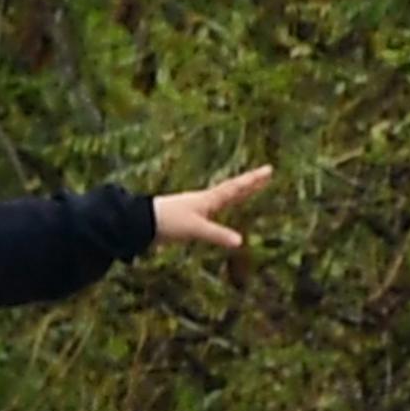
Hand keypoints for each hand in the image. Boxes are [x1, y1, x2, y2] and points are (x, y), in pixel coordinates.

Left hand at [152, 166, 275, 250]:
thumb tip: (240, 241)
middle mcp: (204, 200)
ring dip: (238, 192)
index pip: (236, 188)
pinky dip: (223, 205)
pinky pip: (213, 209)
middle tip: (266, 174)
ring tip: (249, 188)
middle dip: (250, 183)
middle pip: (232, 190)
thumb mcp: (196, 229)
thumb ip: (217, 235)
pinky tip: (220, 208)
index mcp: (209, 199)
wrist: (141, 222)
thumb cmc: (168, 221)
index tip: (268, 169)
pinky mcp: (189, 217)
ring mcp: (196, 207)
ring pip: (223, 198)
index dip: (252, 180)